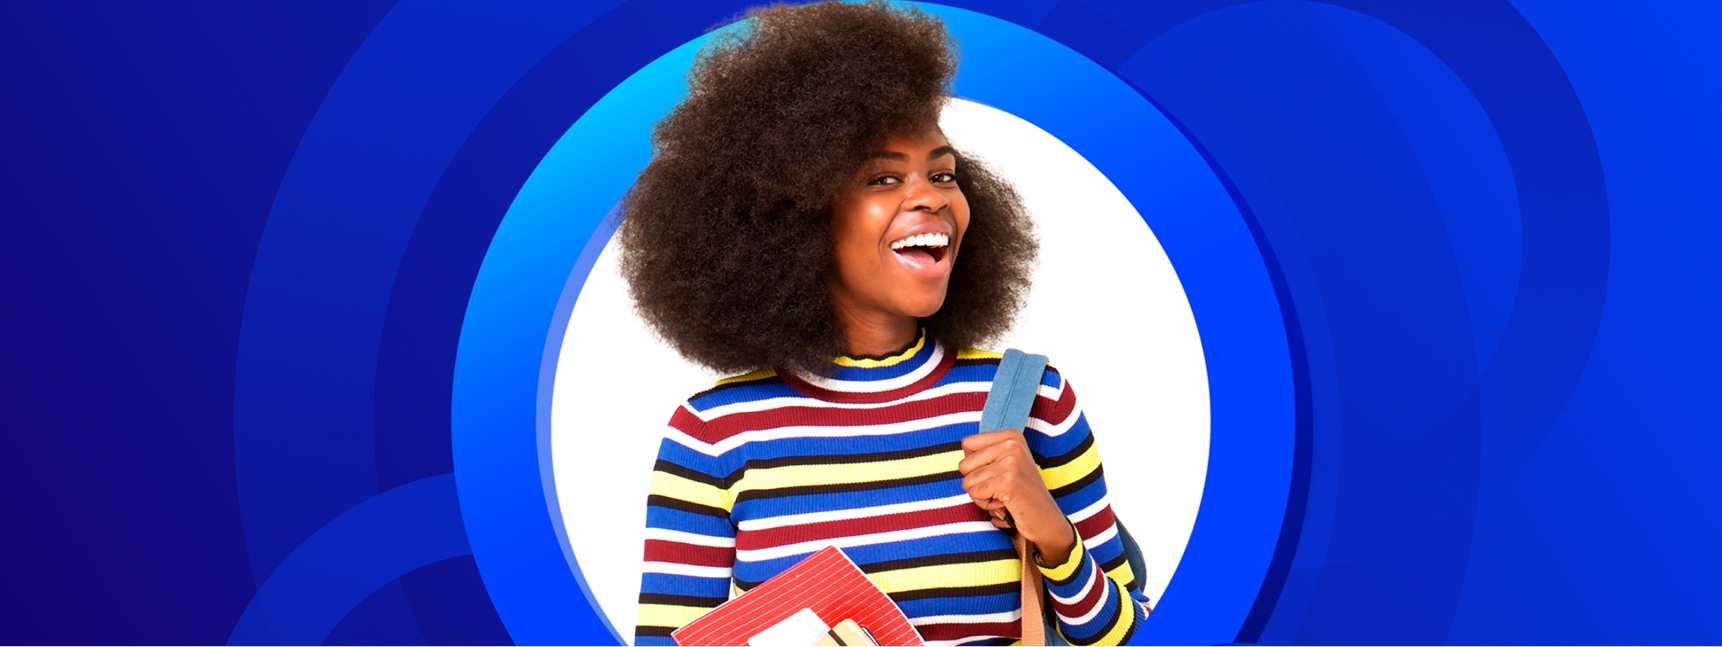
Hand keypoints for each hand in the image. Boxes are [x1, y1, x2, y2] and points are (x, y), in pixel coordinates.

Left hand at [959, 429, 1075, 562]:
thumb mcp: (1007, 464)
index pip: (967, 443)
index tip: (995, 474)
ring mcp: (1011, 462)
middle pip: (964, 464)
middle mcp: (1012, 444)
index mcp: (1011, 436)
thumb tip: (962, 448)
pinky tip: (1004, 505)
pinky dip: (985, 504)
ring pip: (967, 481)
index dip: (973, 465)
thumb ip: (986, 453)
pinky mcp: (1008, 481)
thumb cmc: (1021, 494)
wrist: (1046, 520)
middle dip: (976, 483)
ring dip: (981, 496)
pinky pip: (975, 493)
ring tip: (1003, 497)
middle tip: (999, 490)